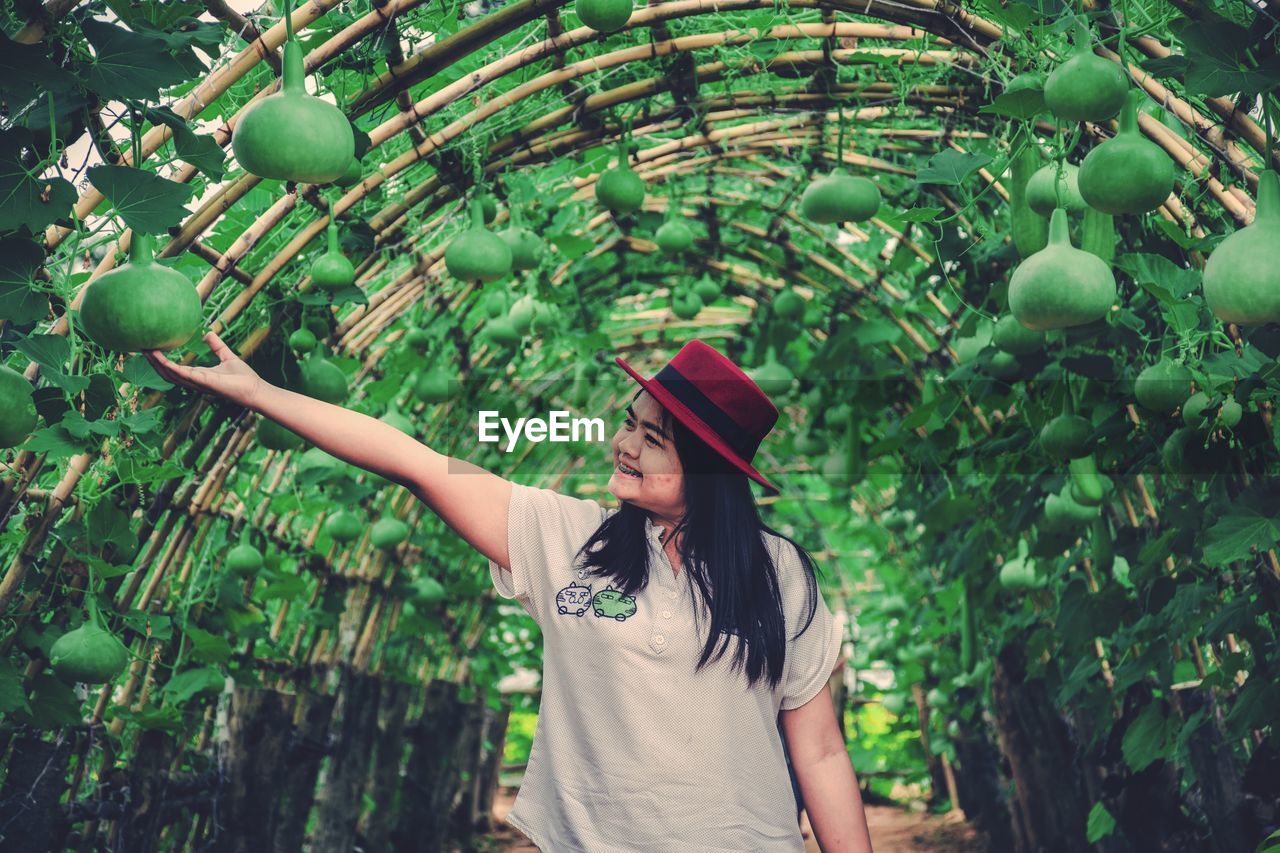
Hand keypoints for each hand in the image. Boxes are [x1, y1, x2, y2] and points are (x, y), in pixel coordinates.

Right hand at [145, 331, 265, 409]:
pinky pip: (182, 375)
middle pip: (166, 373)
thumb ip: (217, 346)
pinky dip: (169, 367)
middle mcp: (193, 381)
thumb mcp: (226, 356)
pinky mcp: (202, 382)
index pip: (173, 369)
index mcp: (197, 375)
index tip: (151, 347)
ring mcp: (196, 383)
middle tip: (141, 347)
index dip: (160, 360)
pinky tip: (160, 358)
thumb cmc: (243, 377)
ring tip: (146, 350)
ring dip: (157, 364)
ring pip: (170, 375)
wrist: (254, 389)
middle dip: (153, 362)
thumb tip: (208, 333)